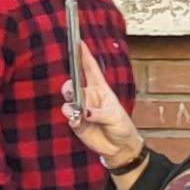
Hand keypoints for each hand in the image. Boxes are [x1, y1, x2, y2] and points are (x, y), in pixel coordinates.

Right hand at [59, 34, 144, 180]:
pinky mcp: (76, 123)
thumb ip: (99, 113)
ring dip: (70, 104)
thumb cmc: (121, 126)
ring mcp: (81, 109)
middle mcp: (89, 97)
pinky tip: (79, 122)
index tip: (77, 42)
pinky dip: (72, 118)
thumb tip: (85, 112)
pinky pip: (68, 116)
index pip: (90, 69)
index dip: (84, 55)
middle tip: (72, 92)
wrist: (119, 148)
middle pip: (73, 84)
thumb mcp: (115, 117)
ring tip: (78, 112)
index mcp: (101, 89)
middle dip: (69, 85)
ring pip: (68, 100)